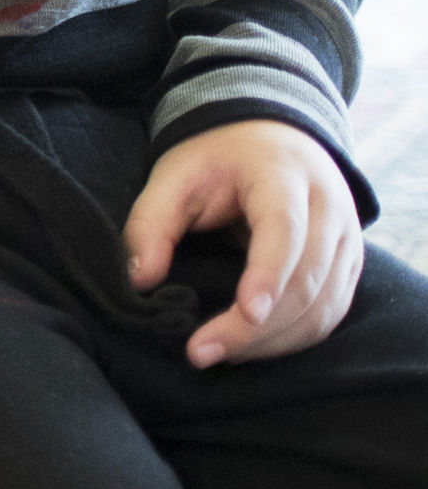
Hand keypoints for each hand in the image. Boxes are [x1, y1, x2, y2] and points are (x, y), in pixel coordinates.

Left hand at [127, 118, 363, 367]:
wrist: (269, 135)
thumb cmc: (216, 158)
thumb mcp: (174, 174)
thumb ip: (151, 223)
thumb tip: (139, 281)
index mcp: (286, 176)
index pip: (285, 231)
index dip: (268, 275)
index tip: (245, 313)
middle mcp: (330, 209)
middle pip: (307, 279)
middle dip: (256, 326)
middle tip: (201, 352)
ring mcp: (347, 239)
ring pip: (323, 305)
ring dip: (273, 340)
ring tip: (218, 353)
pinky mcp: (348, 265)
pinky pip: (330, 313)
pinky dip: (293, 337)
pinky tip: (250, 347)